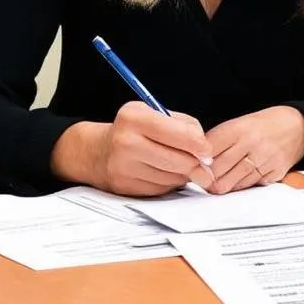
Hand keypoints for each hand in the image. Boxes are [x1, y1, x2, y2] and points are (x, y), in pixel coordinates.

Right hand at [51, 102, 212, 195]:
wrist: (95, 152)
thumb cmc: (133, 130)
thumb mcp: (154, 114)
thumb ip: (183, 125)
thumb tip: (205, 150)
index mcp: (135, 117)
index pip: (180, 134)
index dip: (200, 145)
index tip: (208, 151)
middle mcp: (126, 142)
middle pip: (178, 160)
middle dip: (197, 166)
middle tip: (205, 167)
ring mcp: (124, 167)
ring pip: (172, 178)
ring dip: (183, 175)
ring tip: (179, 165)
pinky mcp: (125, 187)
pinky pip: (161, 189)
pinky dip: (169, 183)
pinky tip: (164, 173)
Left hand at [205, 106, 303, 193]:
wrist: (296, 127)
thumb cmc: (262, 126)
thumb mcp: (239, 124)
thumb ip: (219, 141)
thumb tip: (198, 159)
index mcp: (239, 128)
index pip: (210, 149)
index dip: (198, 161)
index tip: (192, 166)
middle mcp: (251, 143)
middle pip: (218, 169)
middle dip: (206, 178)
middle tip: (200, 180)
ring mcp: (264, 159)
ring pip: (233, 181)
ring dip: (220, 185)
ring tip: (213, 185)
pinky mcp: (274, 172)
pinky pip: (250, 185)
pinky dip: (239, 186)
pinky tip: (234, 183)